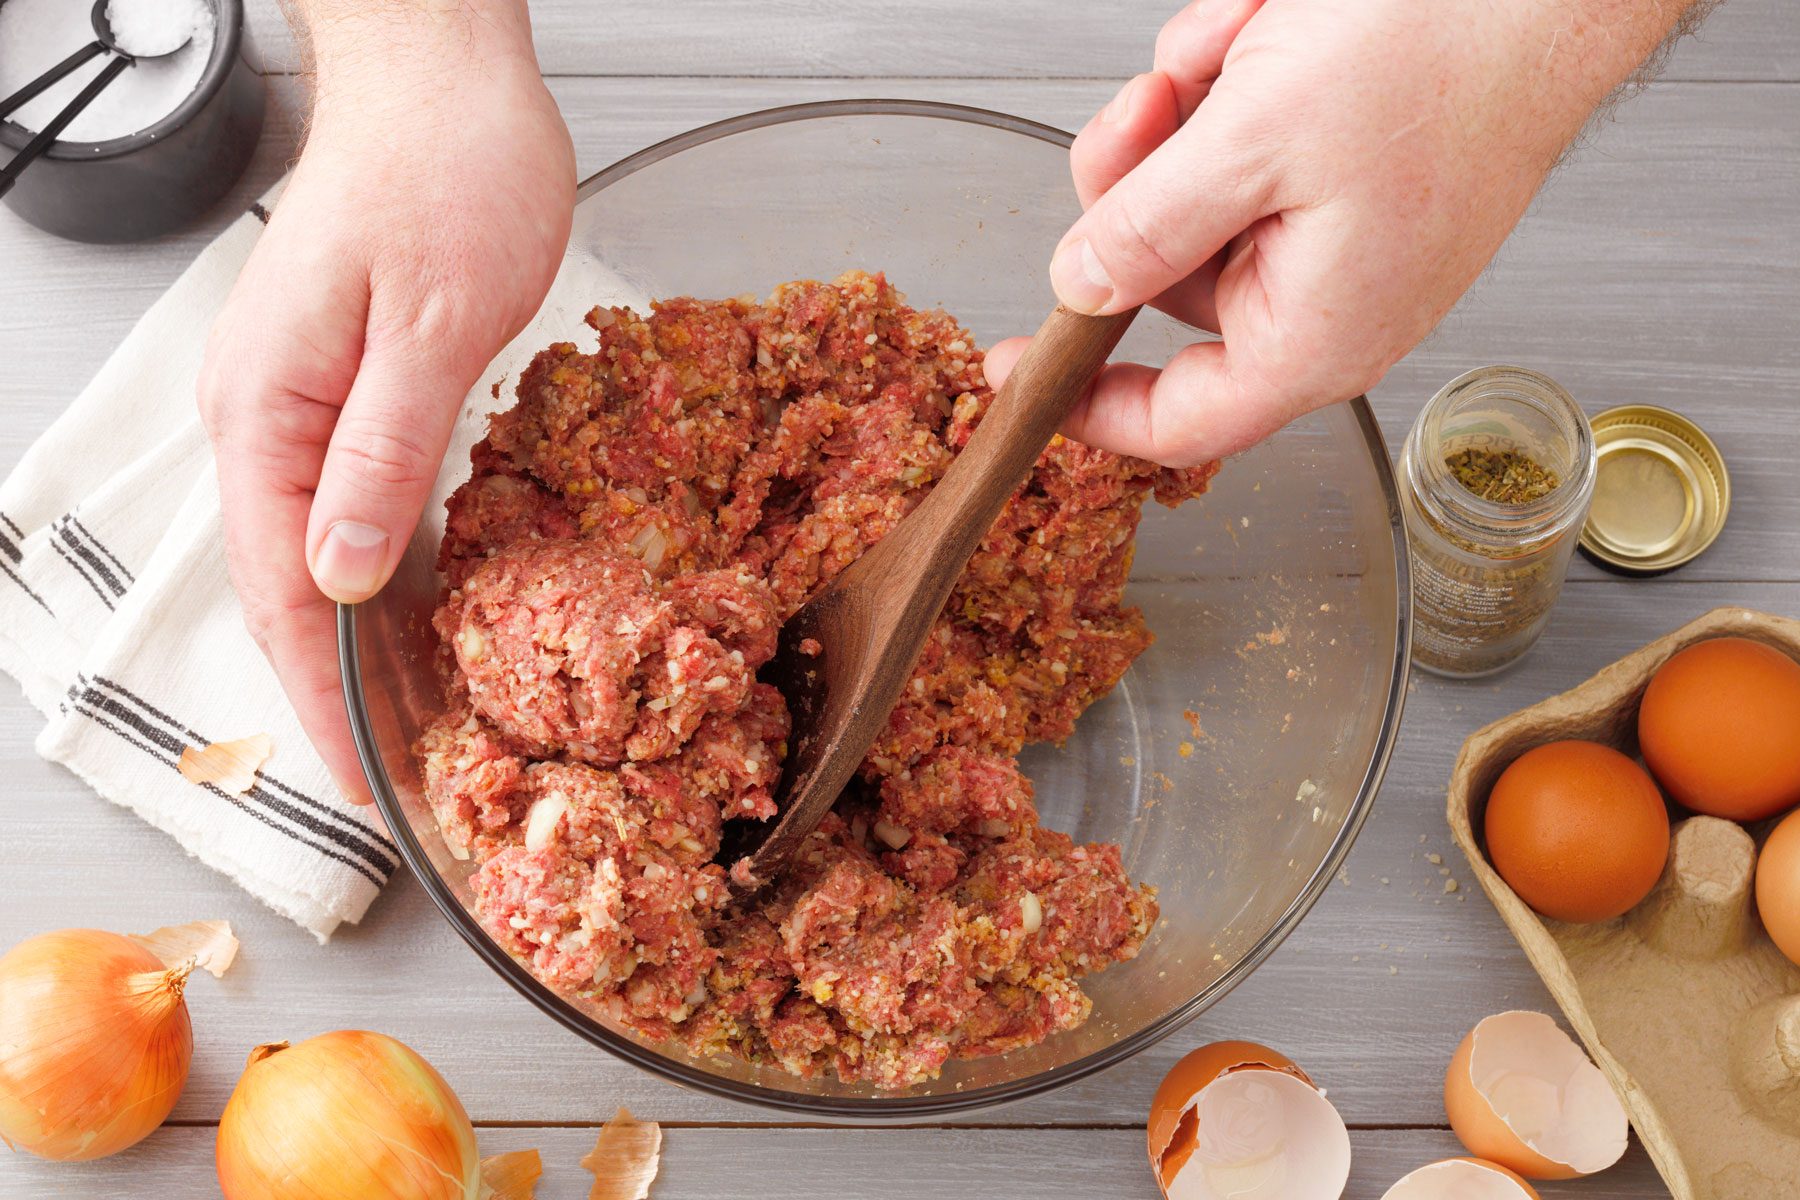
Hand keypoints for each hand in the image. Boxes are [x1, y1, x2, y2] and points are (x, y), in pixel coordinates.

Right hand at [198, 5, 573, 801]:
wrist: (442, 81)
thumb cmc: (445, 171)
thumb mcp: (433, 321)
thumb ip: (381, 452)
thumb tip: (338, 574)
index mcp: (269, 410)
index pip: (280, 592)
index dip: (321, 695)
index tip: (365, 779)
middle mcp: (267, 418)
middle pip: (292, 590)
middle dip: (343, 690)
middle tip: (405, 780)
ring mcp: (302, 407)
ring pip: (323, 558)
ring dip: (366, 644)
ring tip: (419, 726)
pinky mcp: (350, 394)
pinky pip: (357, 511)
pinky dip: (389, 578)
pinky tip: (427, 621)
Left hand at [986, 0, 1700, 465]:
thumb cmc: (1440, 58)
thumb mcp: (1251, 142)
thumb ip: (1147, 228)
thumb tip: (1079, 287)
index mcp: (1311, 340)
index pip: (1173, 422)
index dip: (1085, 406)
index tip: (1020, 367)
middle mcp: (1327, 309)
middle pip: (1166, 282)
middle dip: (1139, 182)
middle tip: (1151, 106)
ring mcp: (1340, 246)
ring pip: (1196, 203)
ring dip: (1191, 119)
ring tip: (1247, 47)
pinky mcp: (1348, 186)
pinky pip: (1247, 156)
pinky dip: (1237, 92)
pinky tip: (1270, 38)